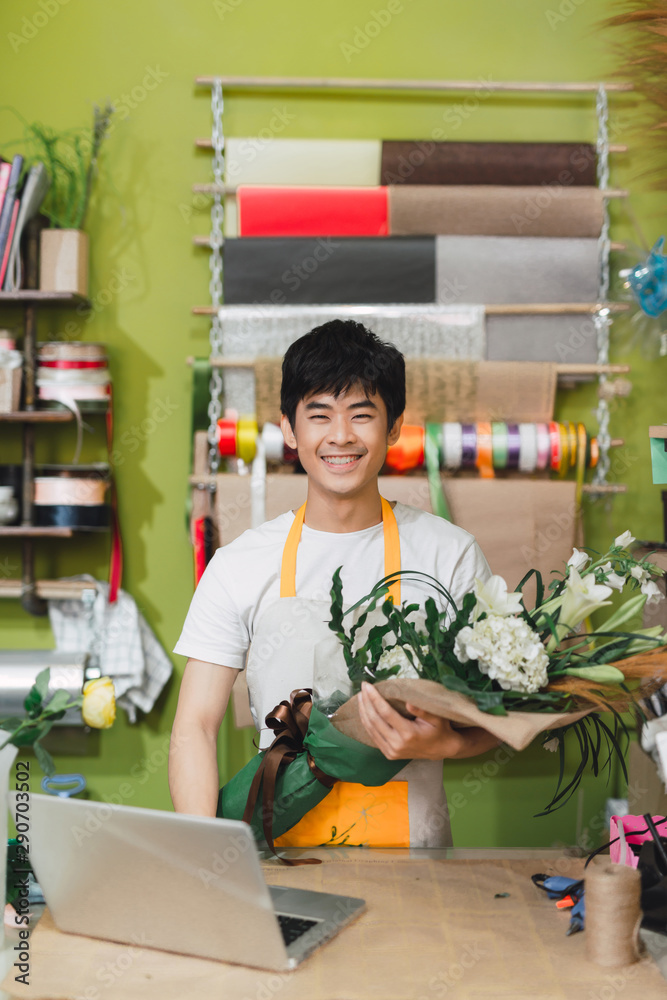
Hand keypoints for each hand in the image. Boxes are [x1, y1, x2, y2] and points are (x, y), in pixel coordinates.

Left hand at [357, 682, 501, 761]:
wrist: (441, 749)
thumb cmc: (439, 730)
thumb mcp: (436, 718)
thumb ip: (423, 710)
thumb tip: (408, 702)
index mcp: (408, 734)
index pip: (385, 713)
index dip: (374, 698)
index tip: (368, 685)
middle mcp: (397, 744)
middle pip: (374, 720)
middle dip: (366, 702)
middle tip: (362, 688)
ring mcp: (391, 751)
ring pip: (370, 729)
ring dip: (363, 712)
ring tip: (360, 697)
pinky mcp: (388, 754)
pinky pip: (373, 736)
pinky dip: (366, 722)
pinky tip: (364, 711)